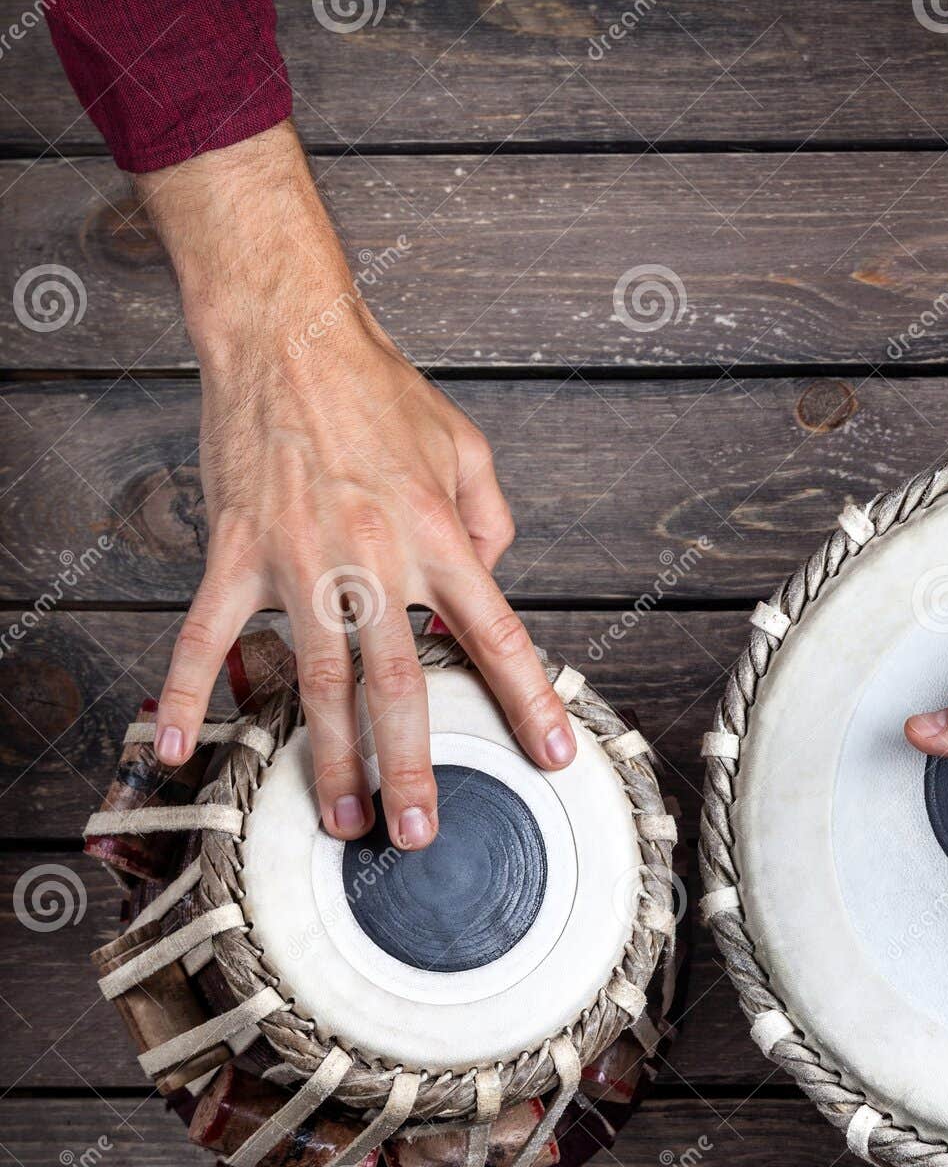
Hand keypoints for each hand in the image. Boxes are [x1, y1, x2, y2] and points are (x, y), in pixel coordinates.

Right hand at [137, 124, 572, 849]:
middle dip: (412, 766)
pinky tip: (179, 747)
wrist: (287, 333)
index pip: (497, 634)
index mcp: (440, 536)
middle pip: (397, 683)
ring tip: (340, 818)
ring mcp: (297, 559)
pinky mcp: (235, 550)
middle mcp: (374, 557)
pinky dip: (187, 692)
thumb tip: (492, 586)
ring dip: (327, 757)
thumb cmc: (380, 392)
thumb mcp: (468, 449)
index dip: (528, 701)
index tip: (550, 756)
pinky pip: (204, 634)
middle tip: (417, 832)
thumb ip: (492, 523)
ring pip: (314, 680)